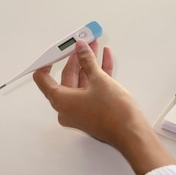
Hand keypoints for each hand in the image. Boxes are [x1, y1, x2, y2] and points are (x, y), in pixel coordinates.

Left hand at [33, 40, 175, 174]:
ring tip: (94, 45)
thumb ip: (87, 60)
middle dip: (77, 57)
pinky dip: (97, 73)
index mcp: (60, 101)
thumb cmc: (114, 114)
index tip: (55, 49)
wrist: (132, 132)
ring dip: (89, 63)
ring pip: (81, 81)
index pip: (43, 78)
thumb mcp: (99, 79)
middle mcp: (67, 107)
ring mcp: (80, 109)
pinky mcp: (93, 110)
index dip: (48, 61)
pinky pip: (91, 88)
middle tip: (82, 42)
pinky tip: (104, 57)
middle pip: (67, 76)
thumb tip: (81, 49)